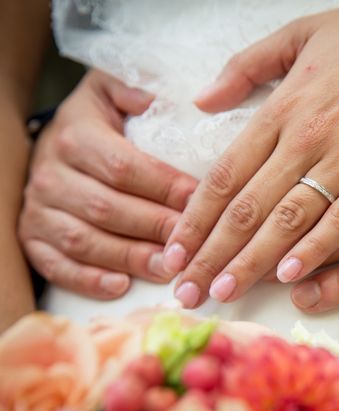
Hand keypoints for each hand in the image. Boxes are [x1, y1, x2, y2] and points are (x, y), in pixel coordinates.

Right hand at [18, 70, 196, 298]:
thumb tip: (156, 100)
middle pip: (107, 208)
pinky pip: (55, 265)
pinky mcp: (33, 237)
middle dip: (154, 228)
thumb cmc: (99, 121)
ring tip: (168, 270)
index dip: (163, 187)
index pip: (123, 166)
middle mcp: (51, 174)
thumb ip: (135, 90)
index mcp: (76, 136)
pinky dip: (87, 279)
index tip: (200, 201)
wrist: (56, 142)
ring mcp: (39, 209)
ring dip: (129, 258)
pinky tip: (120, 286)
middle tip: (192, 245)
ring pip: (83, 240)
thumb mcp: (112, 91)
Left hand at [166, 0, 338, 308]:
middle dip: (213, 253)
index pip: (225, 174)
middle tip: (189, 290)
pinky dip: (317, 247)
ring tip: (225, 292)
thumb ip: (246, 67)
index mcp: (283, 107)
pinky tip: (292, 275)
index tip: (174, 251)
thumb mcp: (301, 32)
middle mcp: (308, 135)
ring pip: (290, 218)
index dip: (195, 218)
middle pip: (248, 205)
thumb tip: (203, 101)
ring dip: (253, 260)